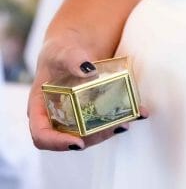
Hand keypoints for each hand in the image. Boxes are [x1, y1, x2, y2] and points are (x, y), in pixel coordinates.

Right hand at [28, 31, 147, 151]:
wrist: (77, 45)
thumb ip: (71, 59)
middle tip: (113, 128)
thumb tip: (88, 70)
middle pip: (72, 137)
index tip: (77, 143)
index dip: (57, 143)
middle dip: (94, 137)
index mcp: (40, 108)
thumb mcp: (61, 51)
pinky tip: (141, 112)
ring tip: (127, 121)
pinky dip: (125, 116)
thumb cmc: (60, 50)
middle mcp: (58, 117)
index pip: (41, 135)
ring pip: (92, 132)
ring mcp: (77, 116)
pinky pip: (108, 118)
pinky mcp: (95, 110)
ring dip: (111, 129)